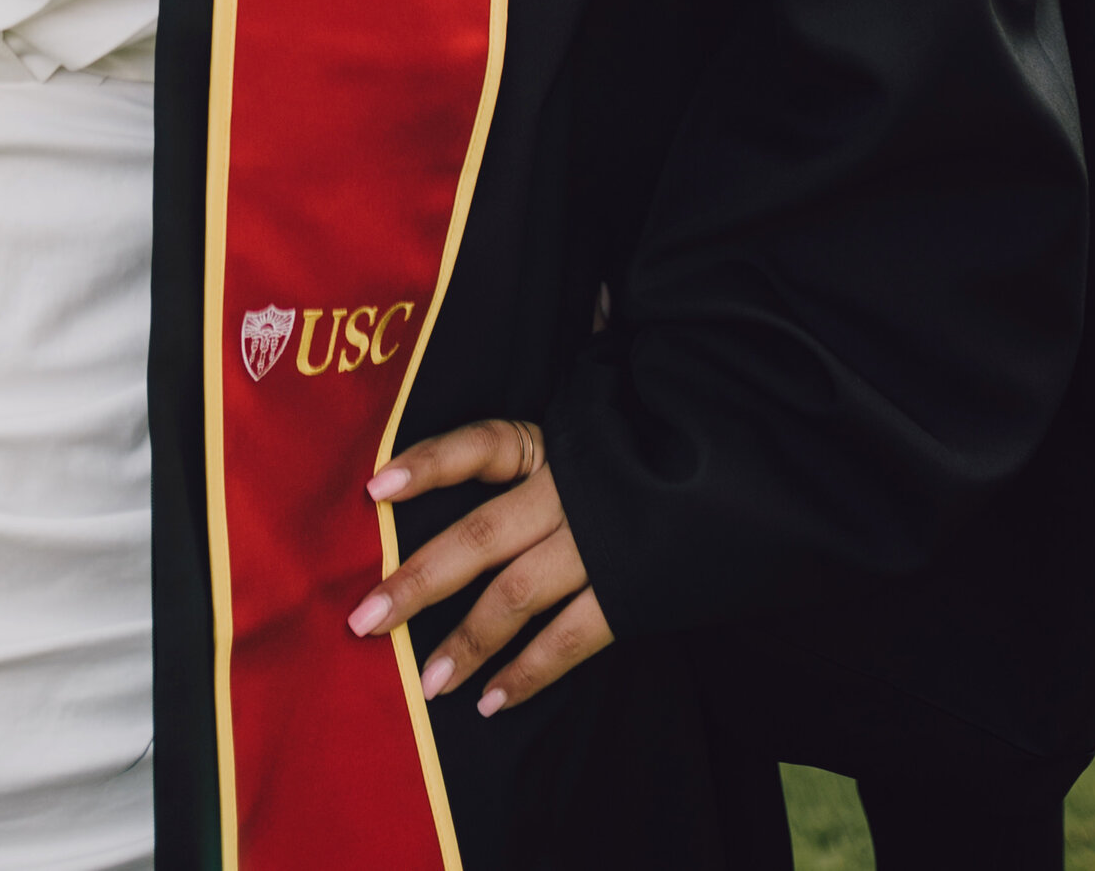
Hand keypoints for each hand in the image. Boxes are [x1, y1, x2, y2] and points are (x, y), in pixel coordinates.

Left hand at [346, 418, 612, 714]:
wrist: (729, 482)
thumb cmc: (633, 455)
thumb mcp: (583, 430)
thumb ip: (525, 436)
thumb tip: (513, 393)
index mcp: (550, 445)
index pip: (480, 446)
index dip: (428, 465)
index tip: (375, 489)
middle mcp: (567, 492)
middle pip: (480, 536)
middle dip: (420, 580)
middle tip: (365, 620)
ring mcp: (599, 544)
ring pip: (518, 595)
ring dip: (469, 642)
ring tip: (427, 683)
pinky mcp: (630, 592)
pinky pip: (572, 638)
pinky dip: (531, 673)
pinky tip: (491, 702)